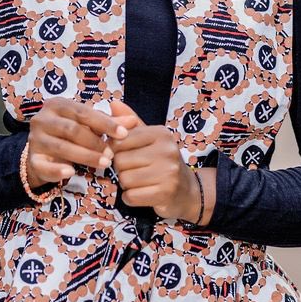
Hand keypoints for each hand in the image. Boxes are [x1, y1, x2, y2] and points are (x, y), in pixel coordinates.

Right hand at [26, 97, 129, 187]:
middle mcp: (43, 119)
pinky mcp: (32, 160)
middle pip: (72, 130)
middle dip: (95, 142)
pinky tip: (71, 172)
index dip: (105, 123)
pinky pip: (44, 166)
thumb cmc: (71, 134)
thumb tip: (133, 121)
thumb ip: (109, 123)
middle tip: (113, 154)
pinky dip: (57, 170)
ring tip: (104, 164)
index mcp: (58, 105)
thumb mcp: (88, 125)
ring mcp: (36, 139)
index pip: (84, 113)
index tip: (124, 134)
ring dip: (85, 156)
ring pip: (62, 147)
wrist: (43, 153)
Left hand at [107, 98, 200, 219]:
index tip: (127, 154)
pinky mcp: (166, 193)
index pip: (120, 140)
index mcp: (160, 133)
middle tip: (136, 170)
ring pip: (124, 179)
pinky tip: (142, 193)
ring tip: (140, 181)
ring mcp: (168, 172)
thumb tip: (113, 103)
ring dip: (126, 184)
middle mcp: (166, 150)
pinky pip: (131, 196)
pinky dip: (131, 198)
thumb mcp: (149, 139)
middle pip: (120, 161)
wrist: (187, 189)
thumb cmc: (162, 161)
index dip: (116, 150)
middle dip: (122, 169)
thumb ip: (131, 123)